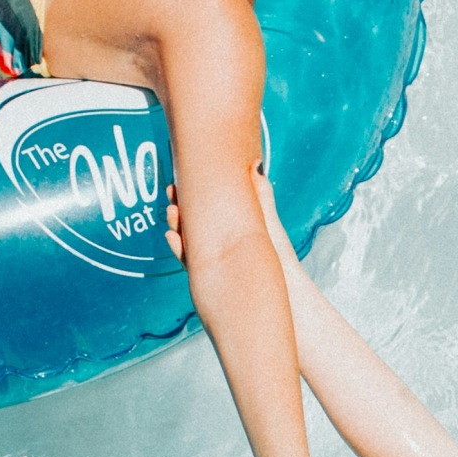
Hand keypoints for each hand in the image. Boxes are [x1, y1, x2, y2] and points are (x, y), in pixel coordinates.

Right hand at [164, 162, 298, 266]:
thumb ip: (260, 195)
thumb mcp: (268, 220)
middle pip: (195, 223)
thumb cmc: (280, 257)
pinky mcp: (211, 276)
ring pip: (190, 240)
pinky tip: (172, 237)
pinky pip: (190, 261)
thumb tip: (255, 163)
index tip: (181, 181)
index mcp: (233, 230)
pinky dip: (180, 249)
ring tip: (172, 212)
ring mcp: (216, 260)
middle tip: (171, 192)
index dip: (194, 196)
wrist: (286, 294)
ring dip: (177, 226)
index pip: (209, 210)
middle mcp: (222, 245)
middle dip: (180, 208)